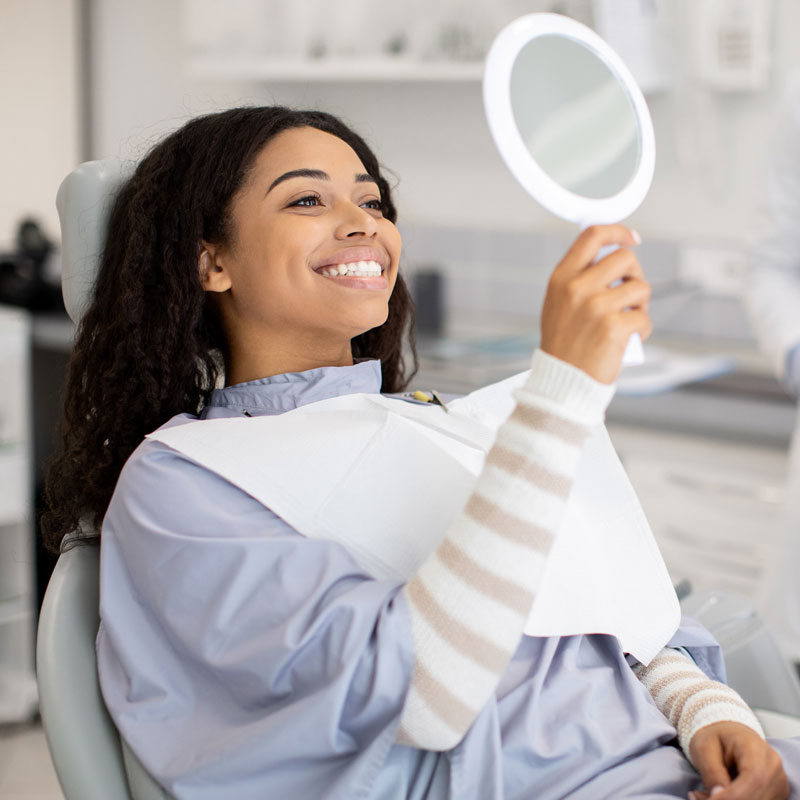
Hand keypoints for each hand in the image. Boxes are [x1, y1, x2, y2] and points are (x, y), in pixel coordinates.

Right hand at [539, 224, 650, 383]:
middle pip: (625, 258)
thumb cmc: (563, 344)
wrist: (562, 380)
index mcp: (561, 279)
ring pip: (640, 288)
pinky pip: (644, 317)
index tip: (631, 238)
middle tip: (630, 294)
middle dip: (635, 274)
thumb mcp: (558, 304)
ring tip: (627, 319)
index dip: (618, 231)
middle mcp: (577, 289)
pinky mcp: (614, 327)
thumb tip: (613, 256)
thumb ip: (578, 278)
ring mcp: (596, 307)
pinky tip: (628, 339)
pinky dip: (642, 329)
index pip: (592, 236)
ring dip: (640, 304)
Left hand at [688, 721, 788, 799]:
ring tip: (705, 795)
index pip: (754, 778)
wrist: (728, 735)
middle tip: (699, 797)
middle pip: (757, 797)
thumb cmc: (715, 738)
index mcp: (756, 748)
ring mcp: (778, 784)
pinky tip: (718, 797)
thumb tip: (718, 796)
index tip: (711, 798)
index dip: (733, 795)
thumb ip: (712, 772)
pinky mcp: (775, 796)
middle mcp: (773, 767)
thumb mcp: (704, 747)